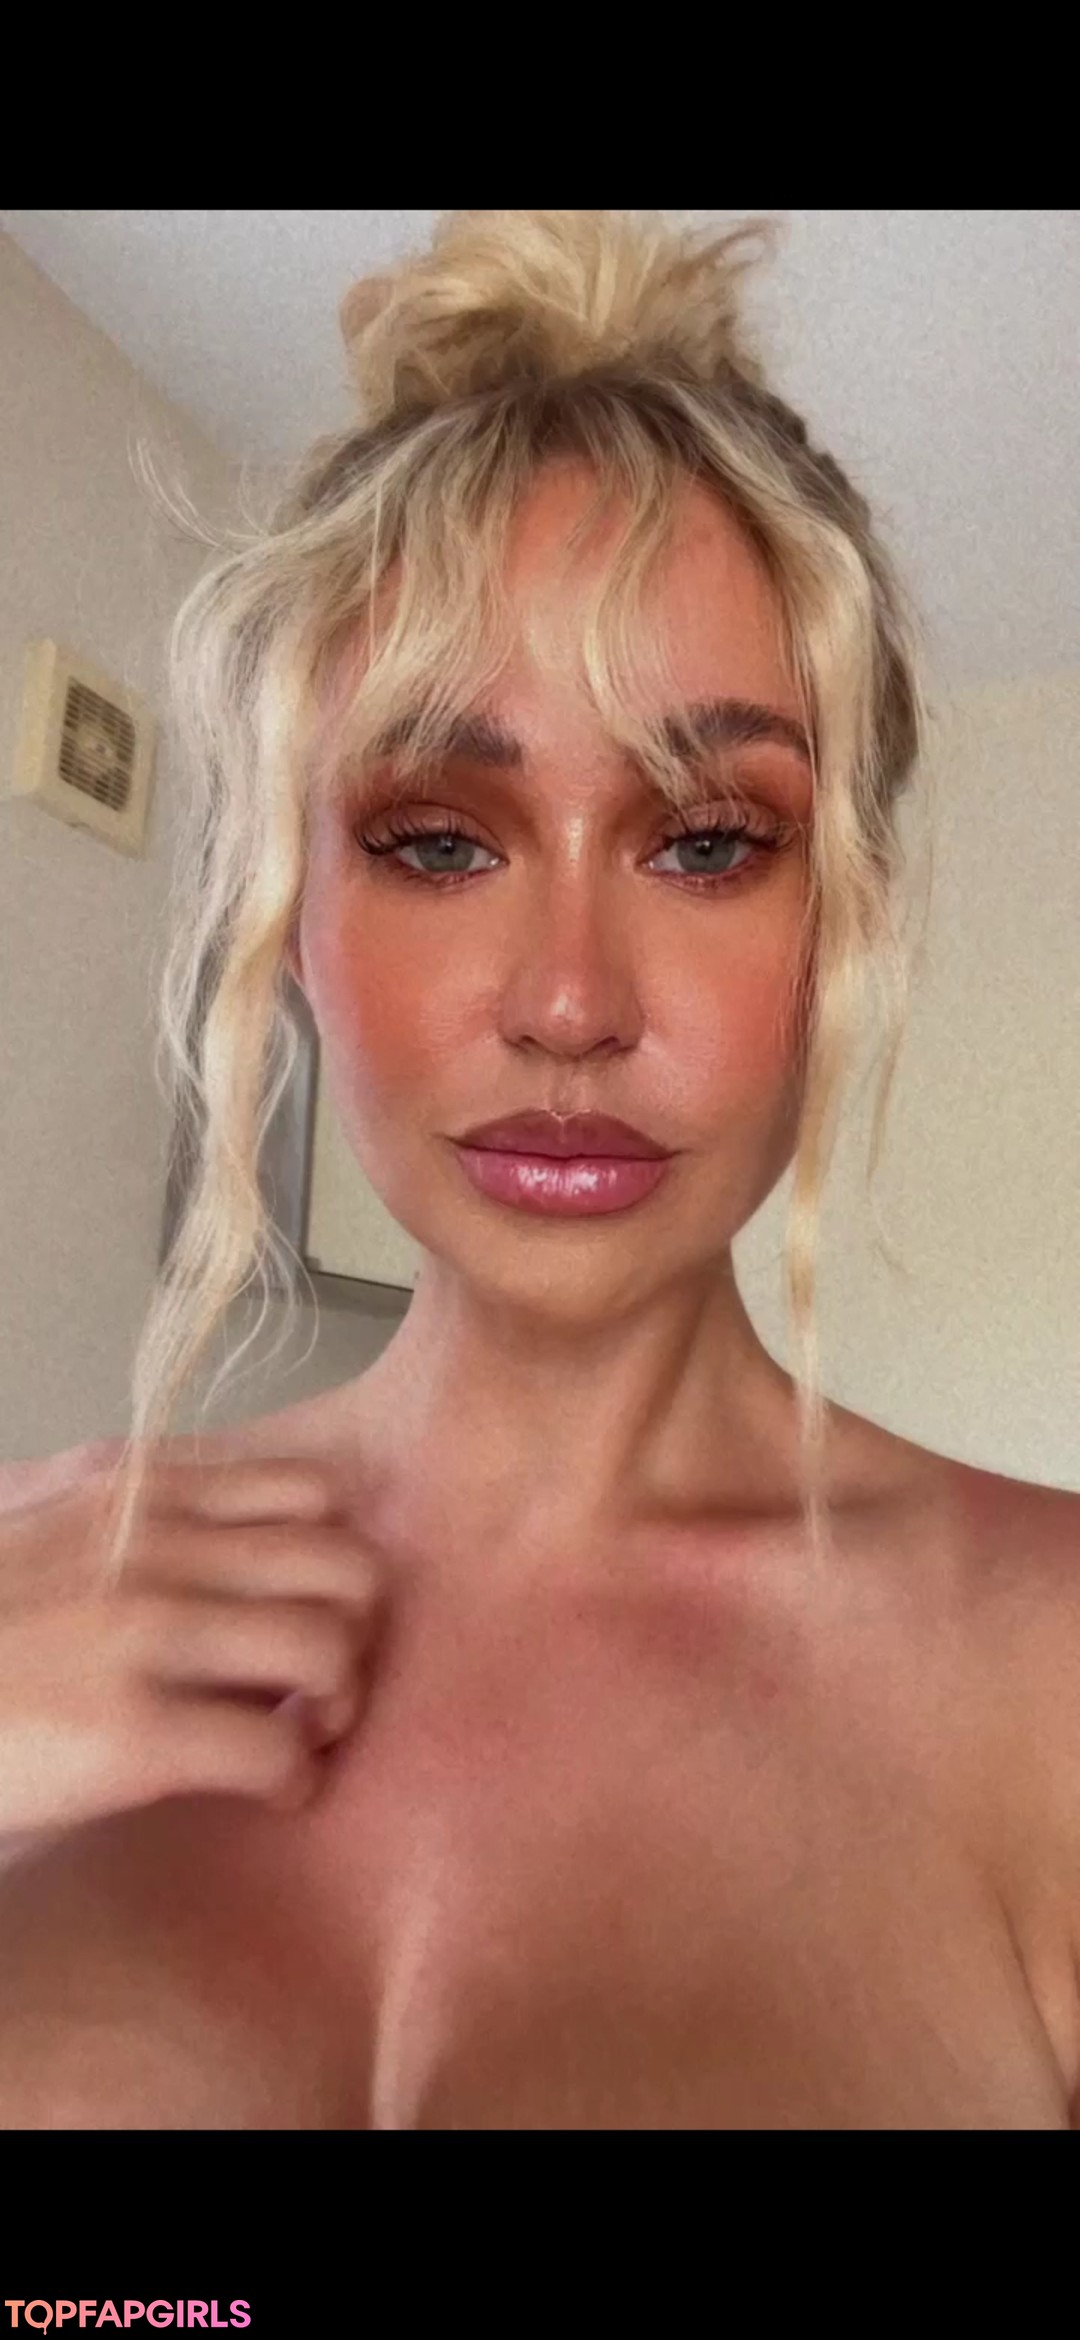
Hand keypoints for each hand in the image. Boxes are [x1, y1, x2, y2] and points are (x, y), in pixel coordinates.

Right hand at [0, 1450, 379, 1837]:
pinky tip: (272, 1793)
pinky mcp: (133, 1733)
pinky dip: (295, 1780)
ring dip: (338, 1704)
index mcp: (138, 1492)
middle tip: (322, 1681)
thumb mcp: (44, 1522)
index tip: (307, 1608)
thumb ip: (130, 1510)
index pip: (312, 1493)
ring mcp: (146, 1635)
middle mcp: (155, 1546)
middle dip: (356, 1630)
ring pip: (331, 1648)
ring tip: (303, 1734)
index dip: (330, 1558)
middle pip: (348, 1566)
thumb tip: (222, 1519)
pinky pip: (278, 1751)